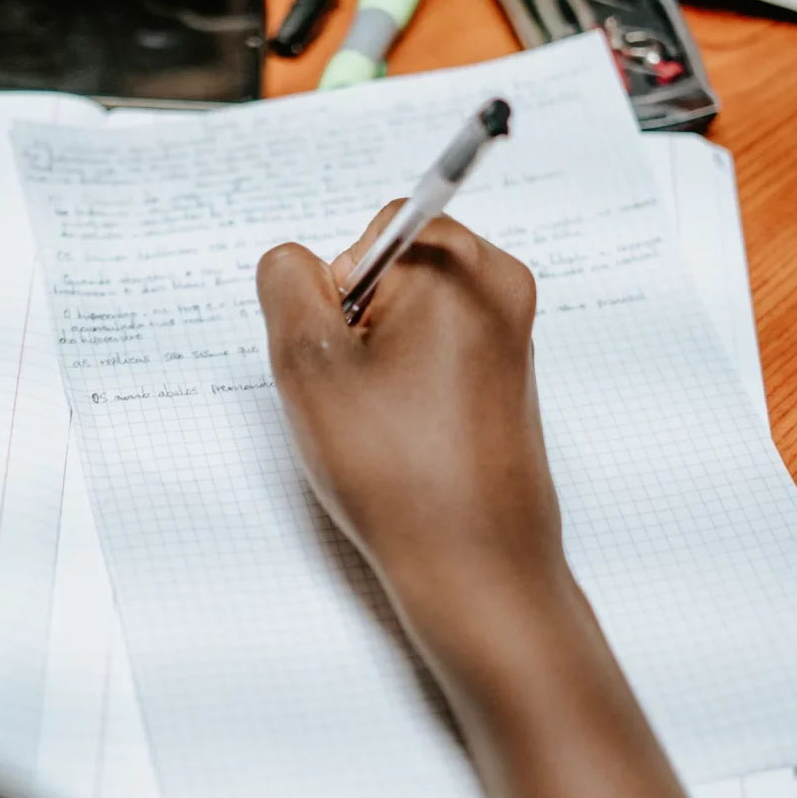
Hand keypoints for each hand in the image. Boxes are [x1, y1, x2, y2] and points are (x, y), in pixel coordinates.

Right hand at [256, 204, 572, 643]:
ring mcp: (512, 336)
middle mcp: (501, 288)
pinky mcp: (508, 378)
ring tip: (381, 423)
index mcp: (461, 266)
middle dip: (358, 324)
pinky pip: (436, 352)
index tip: (346, 355)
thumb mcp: (308, 366)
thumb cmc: (399, 473)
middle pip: (393, 271)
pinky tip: (404, 437)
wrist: (474, 566)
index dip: (337, 294)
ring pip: (409, 316)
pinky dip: (409, 384)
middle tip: (356, 394)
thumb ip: (284, 286)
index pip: (370, 232)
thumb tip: (292, 262)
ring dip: (379, 359)